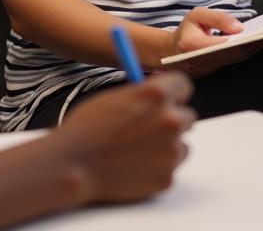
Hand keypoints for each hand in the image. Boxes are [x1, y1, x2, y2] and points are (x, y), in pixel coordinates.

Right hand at [55, 72, 194, 202]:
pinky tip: (134, 165)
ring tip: (136, 149)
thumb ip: (143, 95)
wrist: (75, 163)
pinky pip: (170, 167)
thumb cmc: (88, 127)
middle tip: (148, 127)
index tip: (167, 99)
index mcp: (157, 94)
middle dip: (171, 120)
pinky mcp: (168, 177)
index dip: (173, 93)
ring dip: (166, 145)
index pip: (183, 85)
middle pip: (187, 116)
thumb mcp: (116, 97)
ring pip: (181, 144)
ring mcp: (171, 151)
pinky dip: (157, 167)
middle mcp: (170, 120)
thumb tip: (159, 95)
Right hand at [165, 7, 258, 76]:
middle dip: (249, 45)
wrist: (173, 50)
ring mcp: (207, 70)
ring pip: (234, 61)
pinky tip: (256, 44)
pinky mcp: (215, 73)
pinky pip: (233, 63)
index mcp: (191, 44)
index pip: (217, 44)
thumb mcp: (197, 15)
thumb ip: (217, 18)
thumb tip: (238, 27)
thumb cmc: (186, 30)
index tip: (253, 33)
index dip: (236, 40)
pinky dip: (245, 53)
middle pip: (230, 54)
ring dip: (250, 50)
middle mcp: (199, 61)